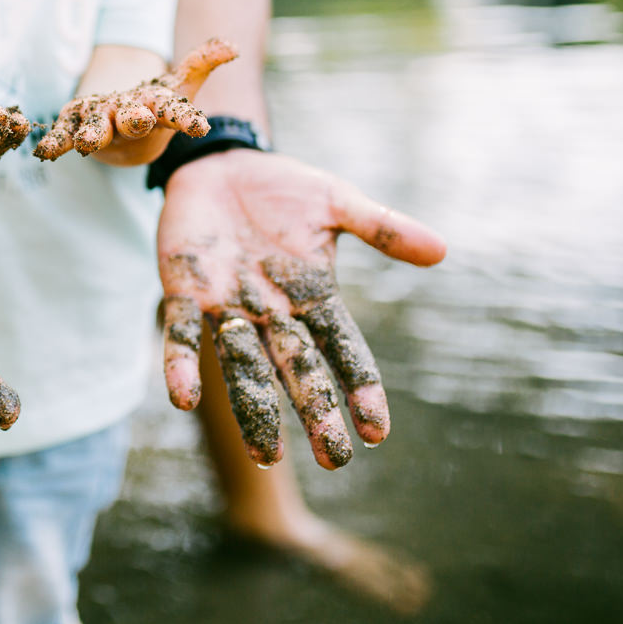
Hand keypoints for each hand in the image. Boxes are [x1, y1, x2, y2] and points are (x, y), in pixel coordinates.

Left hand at [34, 38, 237, 161]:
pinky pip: (63, 137)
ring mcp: (101, 127)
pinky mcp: (73, 127)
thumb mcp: (179, 83)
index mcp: (158, 113)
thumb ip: (202, 63)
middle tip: (138, 119)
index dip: (188, 120)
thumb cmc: (153, 107)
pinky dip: (53, 143)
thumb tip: (233, 45)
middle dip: (135, 121)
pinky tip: (43, 151)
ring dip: (92, 136)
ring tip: (86, 142)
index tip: (201, 128)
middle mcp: (130, 124)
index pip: (177, 115)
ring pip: (97, 132)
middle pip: (134, 123)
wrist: (120, 136)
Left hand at [157, 150, 444, 469]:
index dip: (359, 388)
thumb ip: (382, 228)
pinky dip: (181, 364)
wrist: (221, 163)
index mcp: (314, 297)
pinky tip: (182, 398)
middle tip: (333, 459)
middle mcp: (273, 314)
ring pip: (243, 366)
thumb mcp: (336, 202)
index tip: (377, 432)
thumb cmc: (283, 189)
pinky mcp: (186, 292)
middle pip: (298, 369)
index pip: (344, 350)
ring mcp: (229, 307)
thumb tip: (442, 250)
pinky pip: (184, 334)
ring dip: (253, 409)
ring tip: (263, 456)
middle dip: (315, 412)